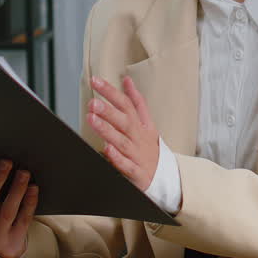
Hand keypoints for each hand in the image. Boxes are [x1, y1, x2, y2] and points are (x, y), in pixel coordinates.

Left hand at [87, 76, 159, 192]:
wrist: (165, 177)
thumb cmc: (149, 148)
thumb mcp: (147, 123)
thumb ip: (136, 101)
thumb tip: (127, 80)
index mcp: (141, 125)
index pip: (126, 104)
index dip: (111, 91)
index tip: (95, 80)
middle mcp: (139, 138)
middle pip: (124, 121)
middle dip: (108, 111)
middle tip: (93, 102)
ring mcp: (138, 155)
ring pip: (122, 141)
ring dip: (107, 130)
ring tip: (92, 119)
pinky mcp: (137, 173)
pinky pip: (126, 165)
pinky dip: (117, 157)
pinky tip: (107, 149)